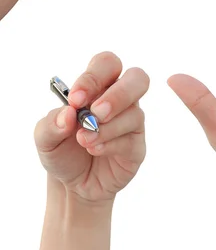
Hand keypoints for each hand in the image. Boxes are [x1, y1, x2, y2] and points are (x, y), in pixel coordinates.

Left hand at [35, 52, 148, 202]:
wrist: (72, 184)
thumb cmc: (62, 151)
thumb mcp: (44, 138)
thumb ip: (51, 123)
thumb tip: (68, 114)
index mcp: (99, 87)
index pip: (107, 65)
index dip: (94, 77)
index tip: (75, 100)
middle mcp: (120, 99)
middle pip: (138, 78)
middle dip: (118, 95)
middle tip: (96, 113)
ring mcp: (132, 121)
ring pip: (134, 113)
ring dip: (106, 128)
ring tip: (84, 140)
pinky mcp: (137, 145)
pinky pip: (131, 139)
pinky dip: (109, 145)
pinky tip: (94, 150)